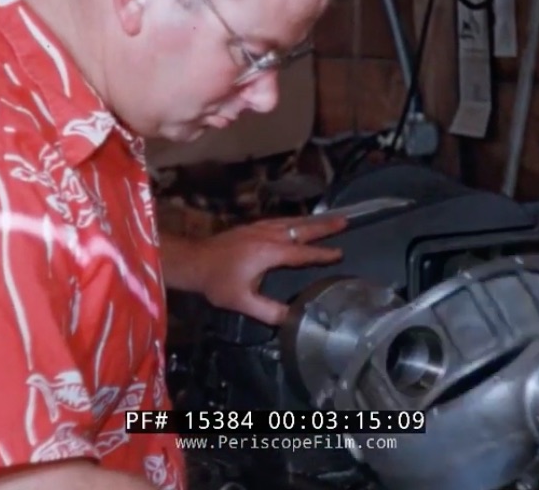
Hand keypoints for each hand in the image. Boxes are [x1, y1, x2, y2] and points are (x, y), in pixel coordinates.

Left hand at [191, 215, 346, 324]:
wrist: (193, 261)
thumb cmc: (217, 282)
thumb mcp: (242, 302)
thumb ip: (268, 311)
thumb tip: (293, 319)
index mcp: (269, 252)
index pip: (302, 252)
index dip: (322, 254)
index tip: (340, 253)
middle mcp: (267, 235)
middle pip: (301, 229)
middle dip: (324, 226)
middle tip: (345, 220)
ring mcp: (259, 228)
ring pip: (291, 221)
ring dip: (312, 220)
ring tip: (329, 219)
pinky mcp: (252, 227)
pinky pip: (280, 220)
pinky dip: (295, 220)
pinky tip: (297, 222)